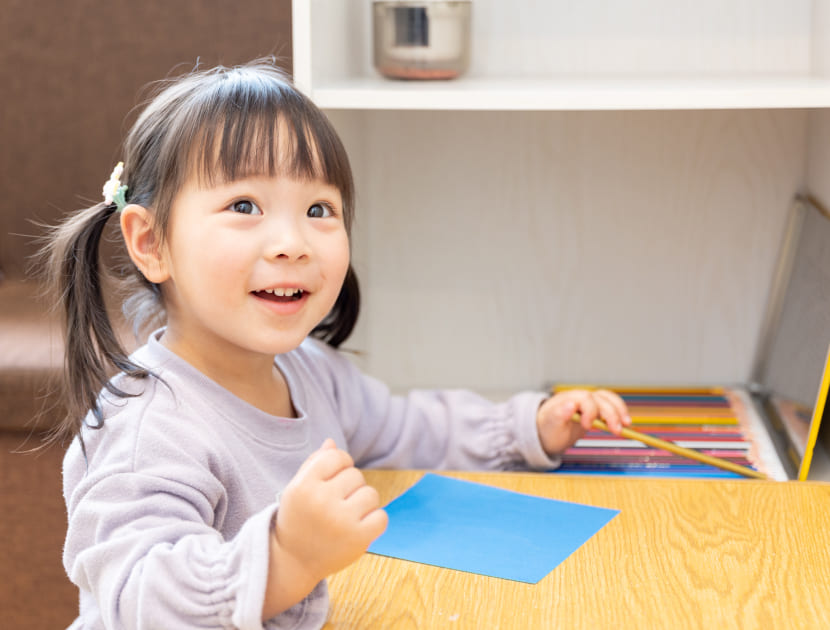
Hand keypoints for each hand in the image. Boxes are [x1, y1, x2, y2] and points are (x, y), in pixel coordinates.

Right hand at [273, 439, 387, 586]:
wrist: (293, 561)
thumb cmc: (298, 518)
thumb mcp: (297, 488)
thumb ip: (314, 463)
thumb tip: (332, 442)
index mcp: (304, 486)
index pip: (337, 456)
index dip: (339, 464)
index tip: (332, 478)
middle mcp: (321, 502)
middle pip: (355, 474)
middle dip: (349, 486)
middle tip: (335, 503)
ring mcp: (341, 521)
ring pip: (371, 493)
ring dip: (363, 502)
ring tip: (346, 515)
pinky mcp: (358, 539)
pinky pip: (381, 516)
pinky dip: (374, 520)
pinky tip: (358, 527)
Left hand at [536, 389, 630, 455]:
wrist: (546, 432)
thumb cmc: (547, 428)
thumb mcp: (551, 424)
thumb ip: (559, 414)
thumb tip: (570, 404)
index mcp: (568, 398)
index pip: (584, 398)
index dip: (590, 411)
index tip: (588, 426)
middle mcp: (579, 397)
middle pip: (599, 399)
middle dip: (610, 413)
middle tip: (617, 430)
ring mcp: (588, 402)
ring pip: (608, 399)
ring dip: (619, 410)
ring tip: (627, 424)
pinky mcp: (595, 409)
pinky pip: (610, 405)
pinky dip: (619, 412)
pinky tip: (624, 422)